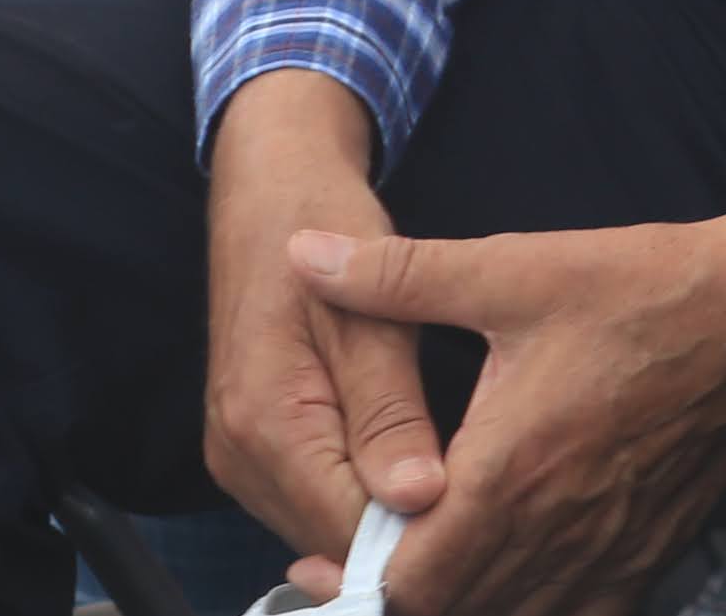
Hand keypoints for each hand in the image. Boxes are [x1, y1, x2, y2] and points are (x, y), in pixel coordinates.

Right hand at [203, 75, 446, 580]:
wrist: (269, 187)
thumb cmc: (323, 229)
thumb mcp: (373, 314)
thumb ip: (391, 412)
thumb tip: (418, 498)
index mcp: (266, 422)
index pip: (347, 527)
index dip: (419, 535)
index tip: (487, 518)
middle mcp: (239, 455)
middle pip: (333, 537)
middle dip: (406, 533)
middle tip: (487, 503)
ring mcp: (239, 457)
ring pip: (324, 526)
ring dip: (385, 517)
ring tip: (460, 484)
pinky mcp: (252, 450)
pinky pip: (312, 499)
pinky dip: (362, 495)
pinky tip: (410, 466)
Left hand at [283, 163, 725, 615]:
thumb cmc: (640, 291)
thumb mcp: (511, 271)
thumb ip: (397, 275)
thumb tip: (307, 256)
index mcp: (508, 474)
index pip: (410, 583)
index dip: (358, 579)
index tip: (327, 556)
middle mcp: (555, 533)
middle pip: (453, 615)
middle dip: (403, 593)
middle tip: (367, 558)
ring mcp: (607, 555)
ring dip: (466, 603)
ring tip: (436, 563)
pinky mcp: (648, 555)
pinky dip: (537, 607)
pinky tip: (518, 576)